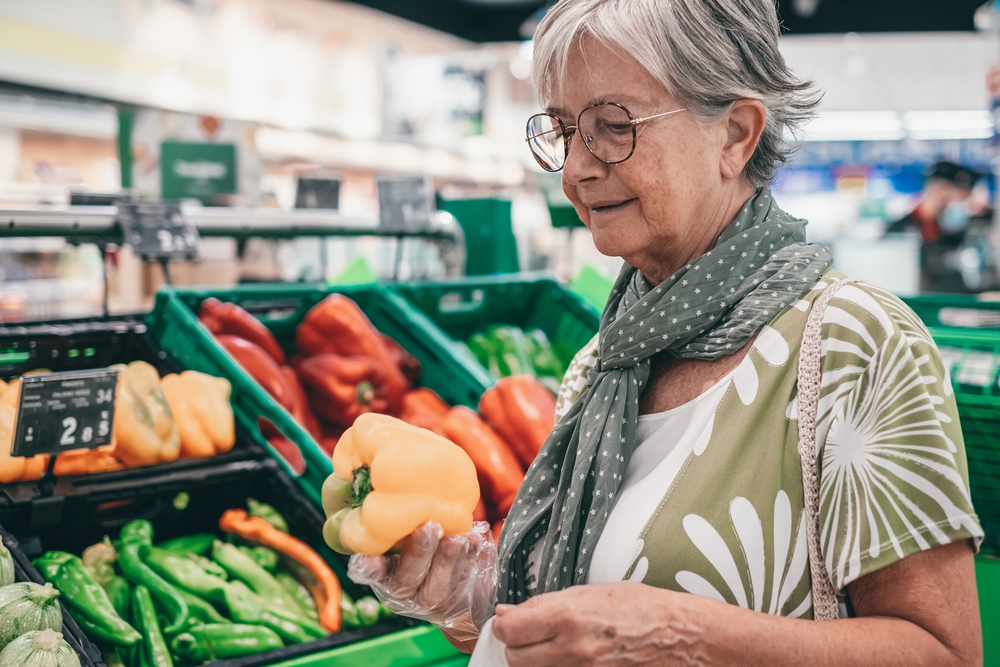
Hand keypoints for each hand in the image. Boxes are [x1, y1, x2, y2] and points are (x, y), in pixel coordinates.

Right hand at [348, 521, 497, 641]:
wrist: (459, 593)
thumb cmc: (427, 551)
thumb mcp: (409, 539)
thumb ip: (405, 524)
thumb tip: (402, 486)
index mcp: (386, 575)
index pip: (372, 574)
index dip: (369, 568)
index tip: (369, 558)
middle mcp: (405, 592)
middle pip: (407, 578)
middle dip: (419, 551)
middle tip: (430, 526)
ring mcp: (432, 601)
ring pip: (437, 586)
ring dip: (447, 559)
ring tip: (457, 537)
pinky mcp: (458, 603)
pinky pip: (464, 584)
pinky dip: (471, 561)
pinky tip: (473, 541)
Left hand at [492, 581, 710, 666]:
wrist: (679, 637)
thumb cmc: (640, 608)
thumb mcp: (589, 593)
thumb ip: (544, 604)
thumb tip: (507, 613)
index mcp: (568, 617)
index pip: (509, 631)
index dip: (504, 626)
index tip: (509, 622)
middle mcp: (571, 649)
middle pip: (515, 658)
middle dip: (517, 646)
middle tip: (531, 635)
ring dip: (534, 660)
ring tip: (552, 646)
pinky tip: (567, 658)